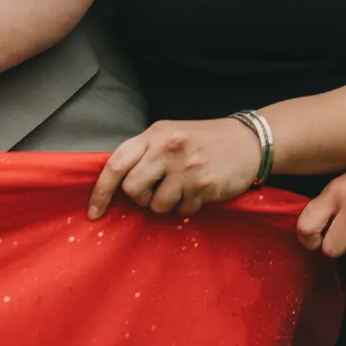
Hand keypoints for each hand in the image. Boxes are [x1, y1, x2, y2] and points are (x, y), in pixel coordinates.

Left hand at [87, 117, 262, 219]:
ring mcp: (186, 168)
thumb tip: (119, 184)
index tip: (95, 212)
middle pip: (132, 189)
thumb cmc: (207, 140)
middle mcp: (168, 149)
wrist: (251, 140)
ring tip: (184, 188)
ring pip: (156, 205)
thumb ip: (146, 153)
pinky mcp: (203, 185)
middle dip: (141, 197)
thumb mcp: (173, 134)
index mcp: (156, 134)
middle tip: (156, 191)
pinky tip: (199, 192)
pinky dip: (187, 207)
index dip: (101, 191)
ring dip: (167, 204)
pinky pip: (181, 211)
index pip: (116, 164)